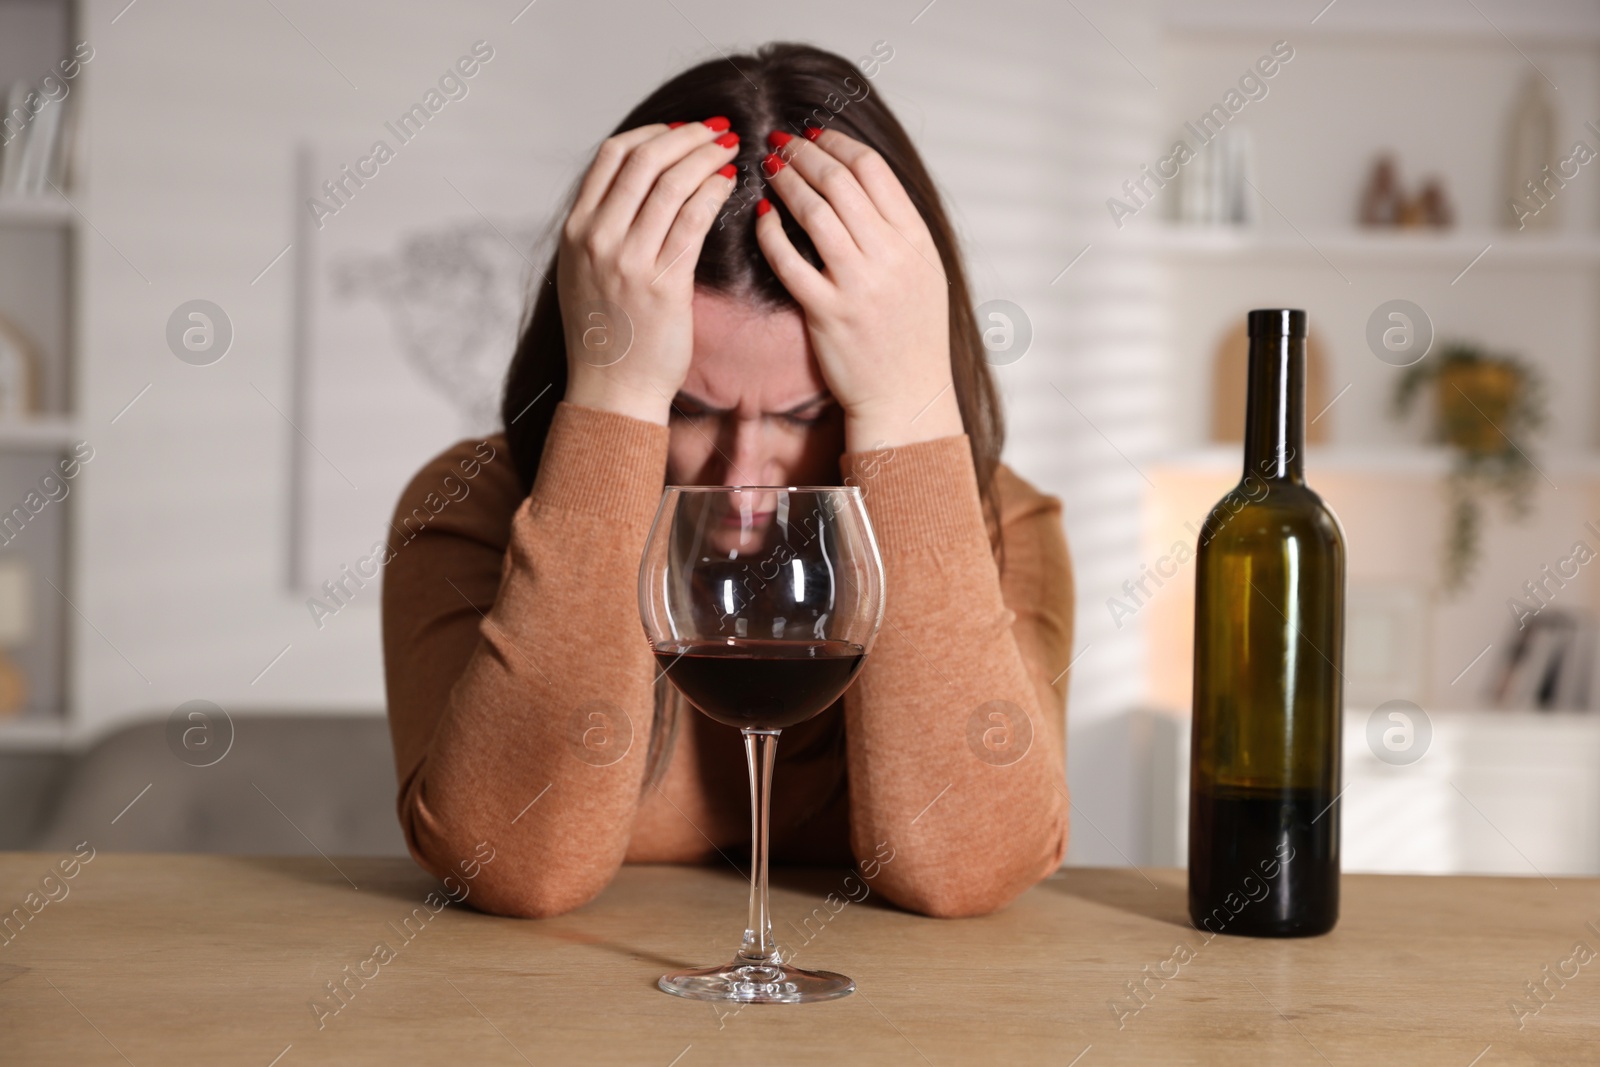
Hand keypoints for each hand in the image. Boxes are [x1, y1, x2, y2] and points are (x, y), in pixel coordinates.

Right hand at [559, 118, 739, 424]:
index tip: (681, 130)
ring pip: (672, 184)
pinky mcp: (663, 283)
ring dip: (707, 158)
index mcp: (576, 230)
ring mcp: (628, 261)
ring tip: (730, 151)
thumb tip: (633, 185)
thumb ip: (601, 228)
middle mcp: (597, 239)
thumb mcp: (583, 272)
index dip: (652, 132)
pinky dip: (714, 193)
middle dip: (686, 136)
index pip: (612, 155)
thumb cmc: (607, 334)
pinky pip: (693, 220)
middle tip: (716, 131)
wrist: (612, 390)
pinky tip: (729, 186)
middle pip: (645, 159)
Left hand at [753, 128, 962, 450]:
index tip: (814, 134)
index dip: (837, 143)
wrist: (906, 395)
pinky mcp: (827, 312)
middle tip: (779, 142)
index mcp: (915, 240)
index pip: (873, 170)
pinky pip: (789, 260)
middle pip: (839, 182)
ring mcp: (858, 284)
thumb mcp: (925, 273)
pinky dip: (771, 232)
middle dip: (803, 154)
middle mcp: (890, 256)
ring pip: (814, 213)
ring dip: (786, 182)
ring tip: (768, 168)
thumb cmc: (913, 335)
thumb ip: (899, 229)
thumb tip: (866, 182)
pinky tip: (761, 216)